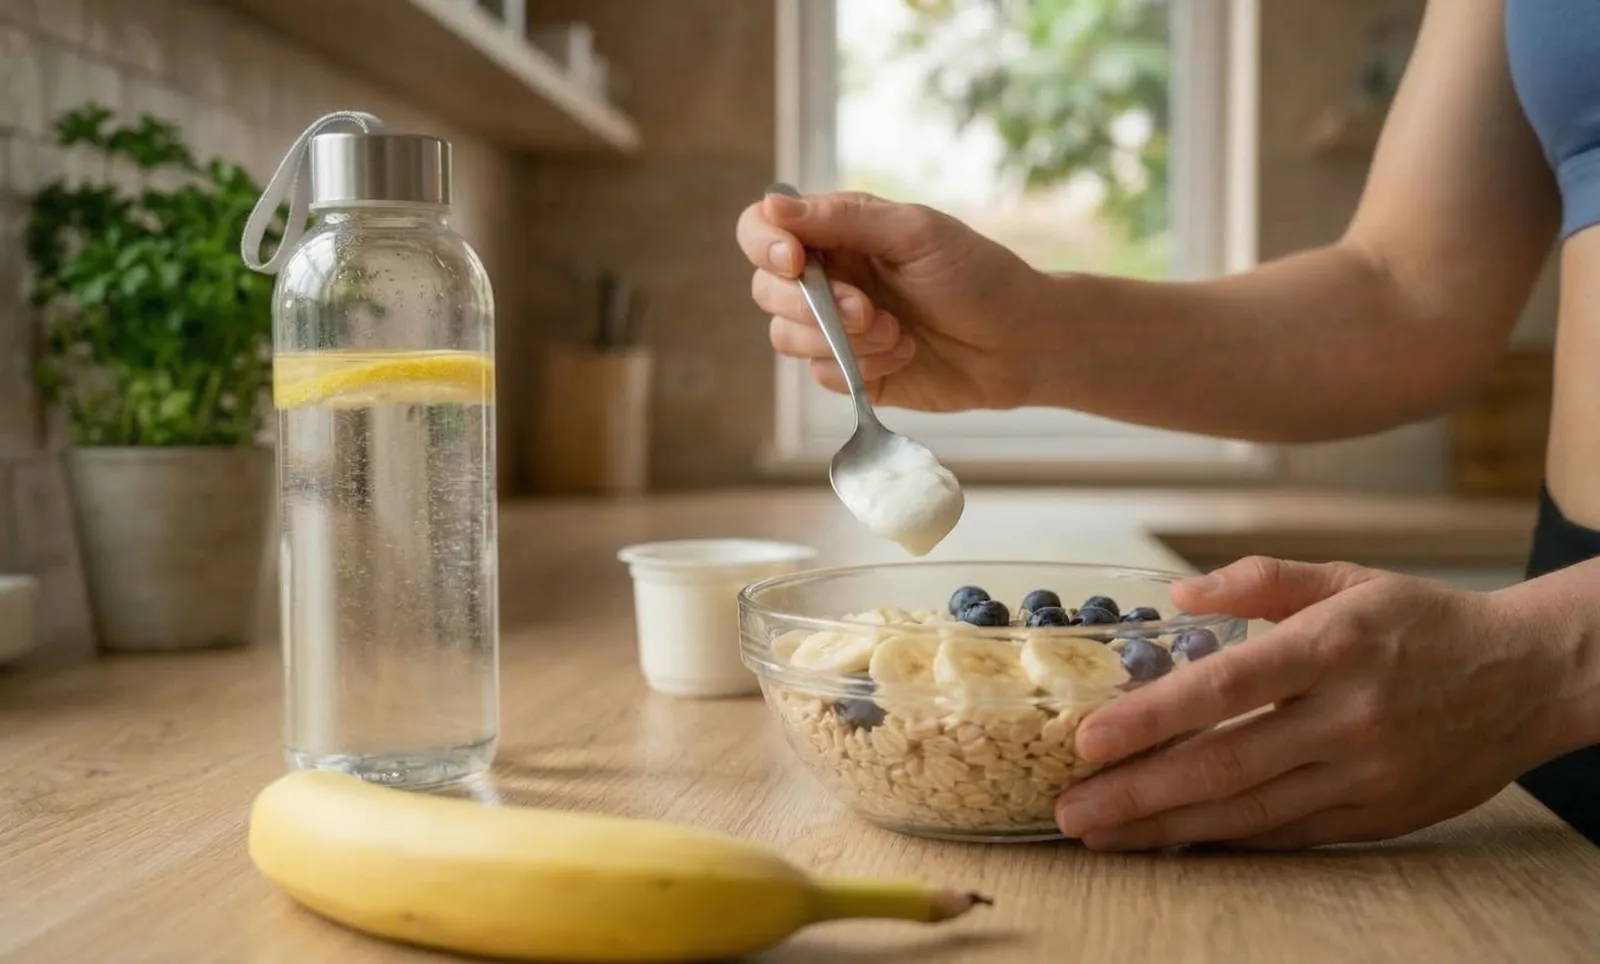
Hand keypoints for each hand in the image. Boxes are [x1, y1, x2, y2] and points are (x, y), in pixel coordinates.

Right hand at [735, 191, 1045, 411]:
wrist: (1019, 343)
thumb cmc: (977, 275)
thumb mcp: (915, 233)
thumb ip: (843, 218)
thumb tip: (772, 204)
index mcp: (837, 232)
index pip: (763, 229)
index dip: (765, 245)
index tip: (794, 261)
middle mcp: (828, 277)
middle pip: (768, 290)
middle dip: (814, 306)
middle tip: (869, 311)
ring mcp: (835, 328)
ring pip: (787, 337)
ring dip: (843, 340)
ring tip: (896, 333)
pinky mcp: (849, 371)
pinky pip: (820, 374)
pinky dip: (860, 368)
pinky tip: (902, 355)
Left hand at [1052, 556, 1584, 849]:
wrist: (1529, 677)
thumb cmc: (1420, 621)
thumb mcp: (1345, 577)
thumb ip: (1259, 579)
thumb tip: (1176, 595)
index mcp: (1333, 645)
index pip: (1226, 686)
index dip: (1152, 717)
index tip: (1088, 740)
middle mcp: (1349, 715)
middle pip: (1226, 764)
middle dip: (1137, 794)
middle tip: (1070, 810)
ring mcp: (1366, 774)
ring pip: (1250, 812)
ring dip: (1166, 829)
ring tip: (1103, 836)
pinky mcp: (1380, 816)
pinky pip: (1288, 836)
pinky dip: (1226, 841)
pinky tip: (1172, 843)